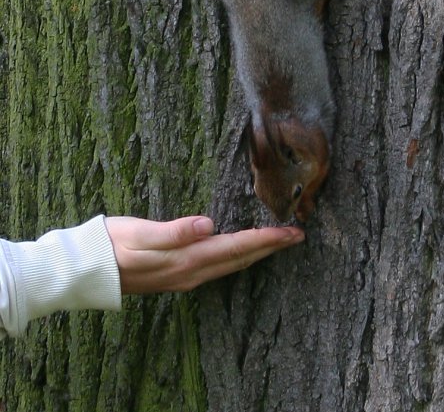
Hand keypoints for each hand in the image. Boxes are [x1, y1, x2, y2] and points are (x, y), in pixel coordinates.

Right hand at [105, 216, 304, 293]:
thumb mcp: (140, 233)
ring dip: (257, 252)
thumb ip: (175, 231)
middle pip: (240, 259)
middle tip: (297, 235)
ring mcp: (185, 277)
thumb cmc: (112, 245)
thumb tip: (208, 224)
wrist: (87, 270)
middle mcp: (191, 273)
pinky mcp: (178, 275)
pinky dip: (238, 256)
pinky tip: (241, 249)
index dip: (265, 239)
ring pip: (231, 265)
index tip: (291, 232)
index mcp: (186, 260)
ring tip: (278, 241)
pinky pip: (219, 267)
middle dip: (270, 247)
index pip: (236, 247)